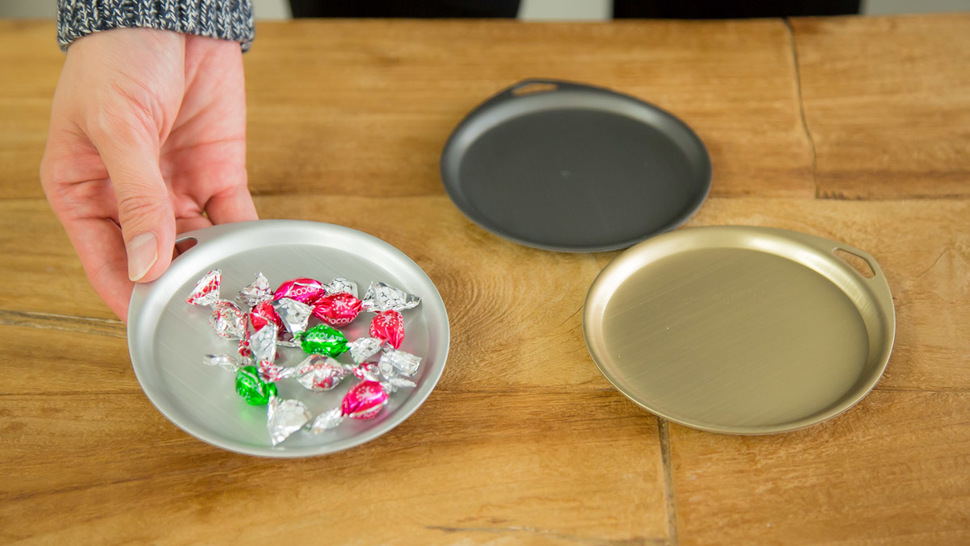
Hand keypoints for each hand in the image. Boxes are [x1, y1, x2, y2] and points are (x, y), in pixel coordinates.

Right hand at [41, 28, 257, 321]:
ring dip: (216, 269)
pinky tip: (257, 261)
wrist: (173, 14)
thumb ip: (136, 199)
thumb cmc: (119, 59)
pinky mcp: (217, 174)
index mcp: (82, 191)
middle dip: (181, 288)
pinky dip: (245, 239)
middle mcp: (130, 198)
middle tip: (209, 319)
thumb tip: (146, 264)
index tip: (156, 326)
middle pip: (155, 259)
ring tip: (239, 300)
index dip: (130, 296)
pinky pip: (232, 217)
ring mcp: (175, 188)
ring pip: (197, 244)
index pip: (105, 261)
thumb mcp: (118, 128)